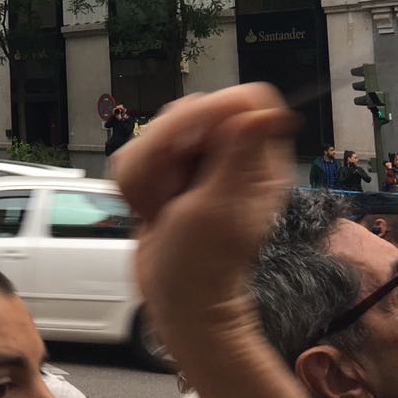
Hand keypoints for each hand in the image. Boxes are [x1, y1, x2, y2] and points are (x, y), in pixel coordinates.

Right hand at [111, 84, 298, 350]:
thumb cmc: (202, 264)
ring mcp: (196, 163)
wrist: (175, 297)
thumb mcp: (219, 210)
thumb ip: (237, 156)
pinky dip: (134, 182)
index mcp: (257, 160)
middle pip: (190, 110)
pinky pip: (136, 154)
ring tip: (160, 207)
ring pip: (155, 133)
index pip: (244, 100)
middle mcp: (229, 155)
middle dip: (165, 150)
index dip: (211, 114)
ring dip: (146, 172)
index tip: (192, 147)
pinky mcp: (167, 172)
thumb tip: (263, 111)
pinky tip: (149, 209)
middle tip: (171, 192)